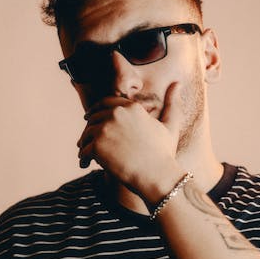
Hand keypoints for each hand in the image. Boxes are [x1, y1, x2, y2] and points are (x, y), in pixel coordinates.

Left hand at [77, 82, 183, 200]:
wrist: (157, 175)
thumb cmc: (164, 154)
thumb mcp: (170, 125)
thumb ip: (171, 103)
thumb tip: (177, 82)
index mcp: (131, 107)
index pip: (106, 103)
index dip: (96, 110)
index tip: (89, 117)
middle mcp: (117, 114)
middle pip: (94, 118)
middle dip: (90, 129)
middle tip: (86, 141)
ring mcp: (105, 128)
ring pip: (86, 134)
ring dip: (84, 144)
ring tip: (85, 155)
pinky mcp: (97, 145)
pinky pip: (83, 150)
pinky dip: (83, 157)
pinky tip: (85, 164)